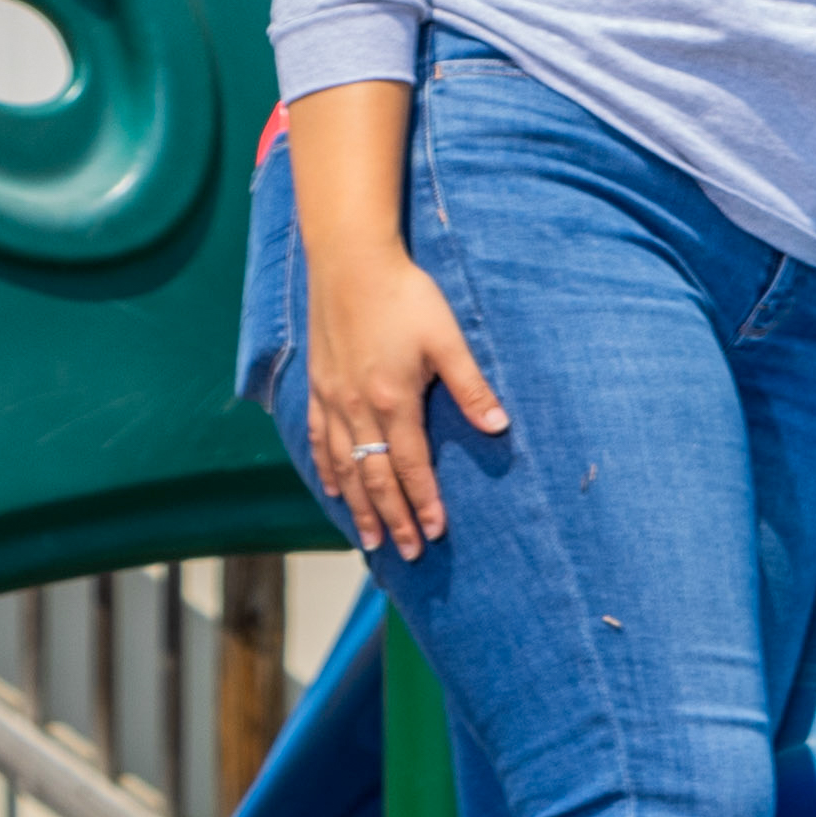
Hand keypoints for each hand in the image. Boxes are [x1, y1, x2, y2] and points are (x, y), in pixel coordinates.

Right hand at [301, 240, 506, 558]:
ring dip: (357, 506)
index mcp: (393, 399)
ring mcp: (331, 399)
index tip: (436, 533)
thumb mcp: (448, 339)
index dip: (424, 501)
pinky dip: (326, 470)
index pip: (411, 465)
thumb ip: (471, 387)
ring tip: (370, 539)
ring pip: (343, 467)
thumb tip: (499, 426)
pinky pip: (317, 440)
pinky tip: (333, 489)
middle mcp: (356, 408)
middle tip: (408, 553)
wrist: (350, 263)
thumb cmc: (406, 296)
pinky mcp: (316, 387)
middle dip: (392, 518)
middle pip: (374, 477)